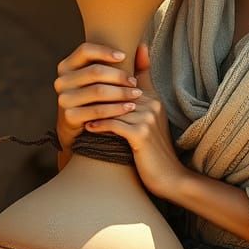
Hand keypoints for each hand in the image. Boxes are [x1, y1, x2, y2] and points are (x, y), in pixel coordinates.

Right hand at [54, 41, 141, 151]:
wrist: (80, 126)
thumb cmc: (96, 97)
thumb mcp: (104, 79)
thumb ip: (123, 63)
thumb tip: (143, 46)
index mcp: (67, 66)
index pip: (85, 50)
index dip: (105, 51)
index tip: (125, 56)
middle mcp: (62, 80)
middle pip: (94, 71)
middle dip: (119, 76)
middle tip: (135, 82)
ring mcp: (64, 99)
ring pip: (97, 91)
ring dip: (121, 93)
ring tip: (136, 95)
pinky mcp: (69, 116)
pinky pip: (97, 110)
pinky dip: (116, 109)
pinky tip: (128, 108)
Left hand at [83, 43, 188, 200]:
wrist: (170, 176)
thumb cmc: (154, 149)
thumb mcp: (150, 122)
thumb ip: (137, 106)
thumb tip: (121, 89)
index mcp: (154, 99)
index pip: (131, 78)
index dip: (111, 75)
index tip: (92, 73)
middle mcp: (152, 105)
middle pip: (118, 91)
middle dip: (98, 93)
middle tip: (78, 93)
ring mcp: (148, 119)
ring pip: (114, 107)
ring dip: (95, 109)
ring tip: (79, 110)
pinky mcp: (141, 134)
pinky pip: (114, 125)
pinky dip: (100, 125)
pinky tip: (88, 127)